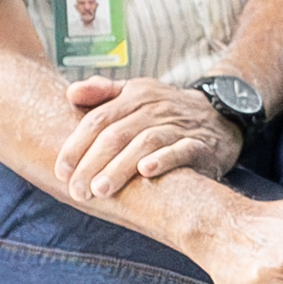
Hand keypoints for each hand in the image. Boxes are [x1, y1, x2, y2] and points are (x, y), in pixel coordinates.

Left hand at [56, 77, 243, 200]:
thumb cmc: (165, 112)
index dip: (77, 146)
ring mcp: (180, 125)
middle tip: (77, 190)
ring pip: (145, 143)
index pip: (98, 119)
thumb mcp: (136, 94)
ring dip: (120, 167)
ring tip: (101, 189)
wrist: (221, 117)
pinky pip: (182, 150)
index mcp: (135, 94)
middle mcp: (156, 107)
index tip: (62, 171)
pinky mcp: (201, 144)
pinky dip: (164, 159)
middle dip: (93, 163)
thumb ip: (102, 93)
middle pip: (117, 134)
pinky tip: (146, 172)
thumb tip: (70, 93)